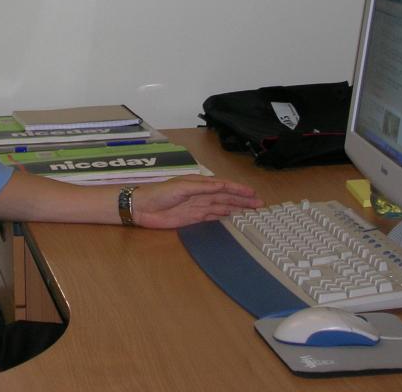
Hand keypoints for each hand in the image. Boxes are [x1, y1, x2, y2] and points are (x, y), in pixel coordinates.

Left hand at [130, 176, 262, 228]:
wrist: (142, 208)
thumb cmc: (160, 193)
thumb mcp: (182, 187)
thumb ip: (202, 187)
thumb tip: (223, 186)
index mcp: (199, 183)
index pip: (223, 186)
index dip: (238, 189)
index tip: (253, 193)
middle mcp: (201, 194)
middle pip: (226, 197)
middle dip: (242, 199)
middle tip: (259, 204)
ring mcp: (198, 206)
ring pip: (222, 206)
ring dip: (236, 208)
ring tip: (251, 211)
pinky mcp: (193, 218)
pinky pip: (212, 216)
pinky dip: (223, 216)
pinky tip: (233, 217)